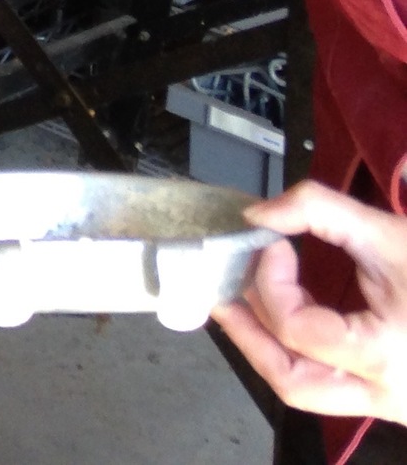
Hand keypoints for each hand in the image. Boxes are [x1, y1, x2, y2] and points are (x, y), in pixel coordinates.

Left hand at [217, 182, 406, 423]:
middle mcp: (386, 393)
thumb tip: (258, 213)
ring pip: (306, 393)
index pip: (299, 330)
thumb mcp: (391, 234)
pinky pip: (330, 388)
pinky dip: (299, 355)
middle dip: (249, 335)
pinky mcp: (389, 401)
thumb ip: (318, 210)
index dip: (271, 282)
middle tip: (226, 293)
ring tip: (245, 307)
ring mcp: (390, 406)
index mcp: (387, 355)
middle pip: (291, 382)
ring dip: (268, 349)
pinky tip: (287, 321)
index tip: (272, 243)